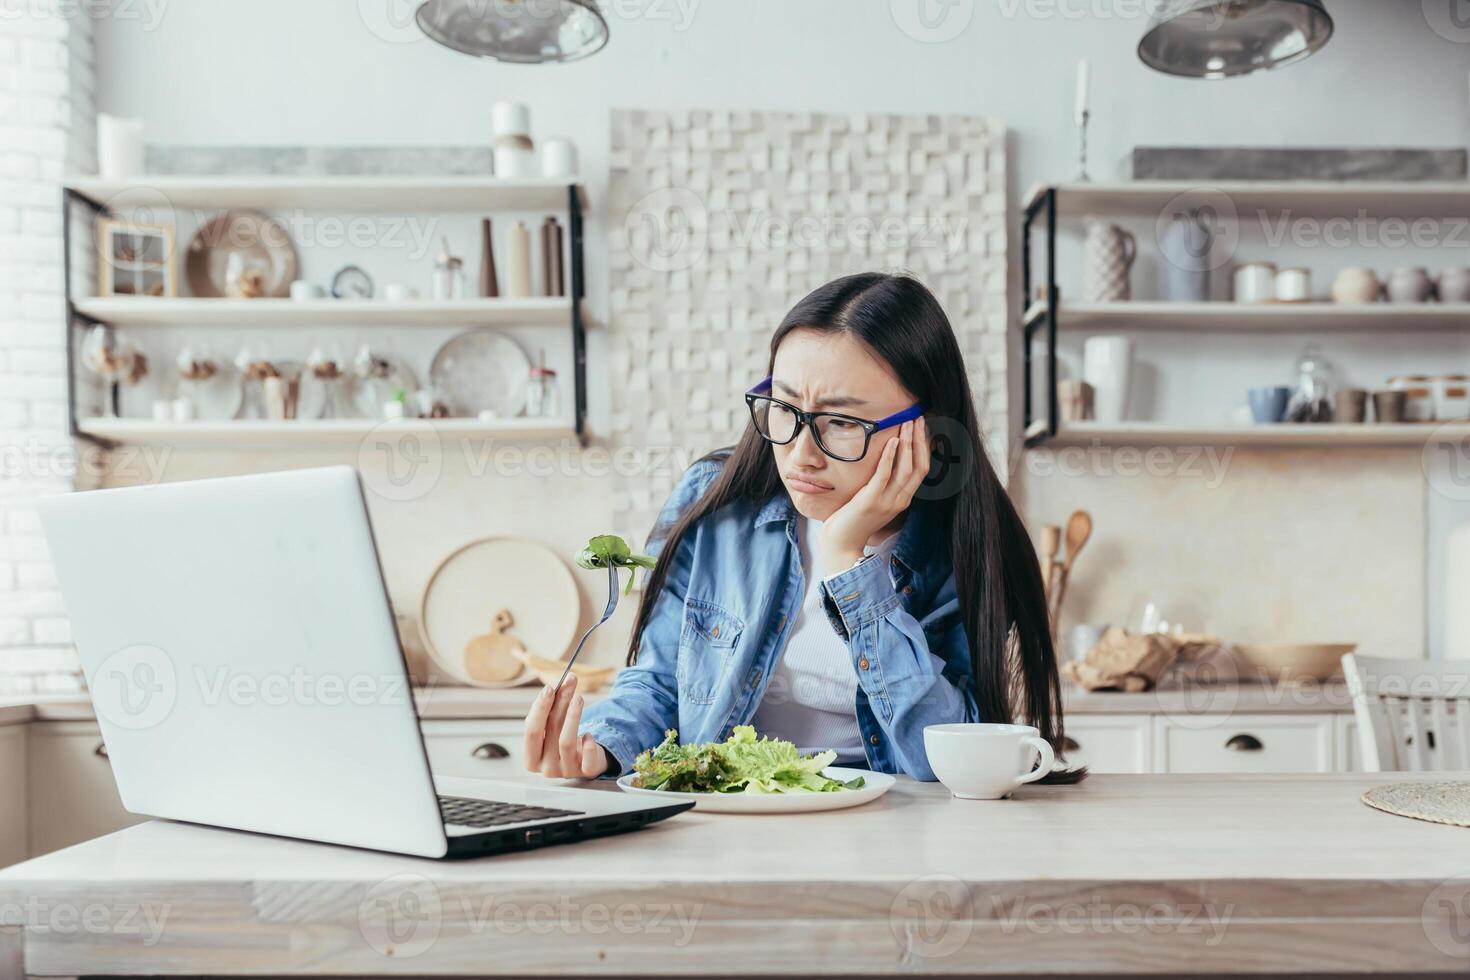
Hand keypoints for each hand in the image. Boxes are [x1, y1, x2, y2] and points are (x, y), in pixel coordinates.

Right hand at [523, 674, 609, 778]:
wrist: (582, 758)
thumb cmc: (560, 738)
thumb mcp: (552, 723)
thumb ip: (553, 703)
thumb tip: (563, 680)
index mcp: (531, 758)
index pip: (530, 731)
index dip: (539, 708)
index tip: (549, 688)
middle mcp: (546, 768)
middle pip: (550, 731)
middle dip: (559, 704)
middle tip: (568, 683)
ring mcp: (566, 771)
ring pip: (566, 742)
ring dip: (573, 716)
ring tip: (579, 698)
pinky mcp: (585, 772)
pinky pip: (587, 758)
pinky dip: (589, 743)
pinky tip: (589, 733)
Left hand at [818, 417, 929, 577]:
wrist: (842, 543)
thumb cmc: (854, 519)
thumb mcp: (875, 500)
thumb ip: (884, 484)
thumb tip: (887, 460)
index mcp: (903, 499)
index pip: (922, 469)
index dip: (924, 447)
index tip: (922, 428)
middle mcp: (900, 500)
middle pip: (919, 465)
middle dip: (920, 440)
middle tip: (918, 419)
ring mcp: (887, 501)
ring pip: (906, 468)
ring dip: (908, 443)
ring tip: (908, 423)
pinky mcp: (871, 500)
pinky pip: (884, 474)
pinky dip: (890, 456)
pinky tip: (892, 440)